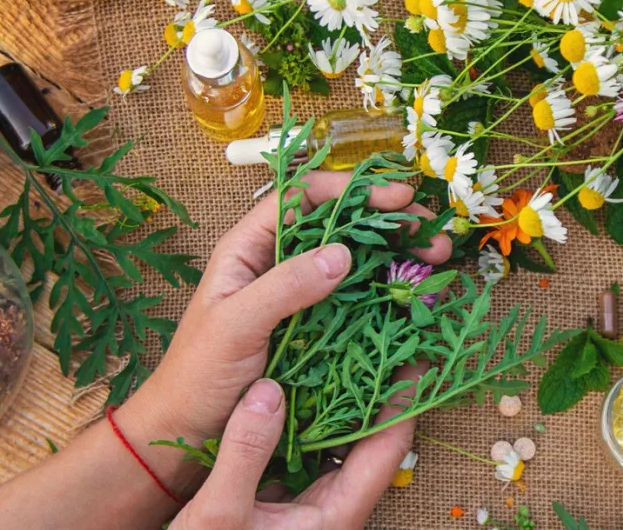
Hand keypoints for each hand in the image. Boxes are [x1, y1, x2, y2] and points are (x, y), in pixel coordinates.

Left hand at [117, 172, 449, 504]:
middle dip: (389, 223)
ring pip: (356, 262)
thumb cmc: (196, 375)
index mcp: (249, 248)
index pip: (304, 197)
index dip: (352, 190)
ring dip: (397, 256)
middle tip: (431, 235)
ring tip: (436, 261)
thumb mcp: (234, 325)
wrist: (185, 433)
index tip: (398, 199)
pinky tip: (416, 297)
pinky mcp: (316, 329)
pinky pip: (357, 302)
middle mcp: (278, 264)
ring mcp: (300, 297)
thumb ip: (284, 287)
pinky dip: (389, 294)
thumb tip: (342, 253)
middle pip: (340, 225)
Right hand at [168, 371, 422, 528]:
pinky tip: (302, 382)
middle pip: (374, 441)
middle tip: (386, 337)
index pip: (389, 448)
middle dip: (381, 390)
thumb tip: (269, 391)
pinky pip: (314, 448)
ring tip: (350, 346)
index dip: (406, 400)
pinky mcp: (290, 499)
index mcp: (338, 514)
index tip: (419, 356)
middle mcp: (336, 507)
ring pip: (343, 442)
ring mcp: (314, 503)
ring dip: (346, 399)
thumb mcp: (219, 513)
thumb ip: (246, 453)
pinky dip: (313, 414)